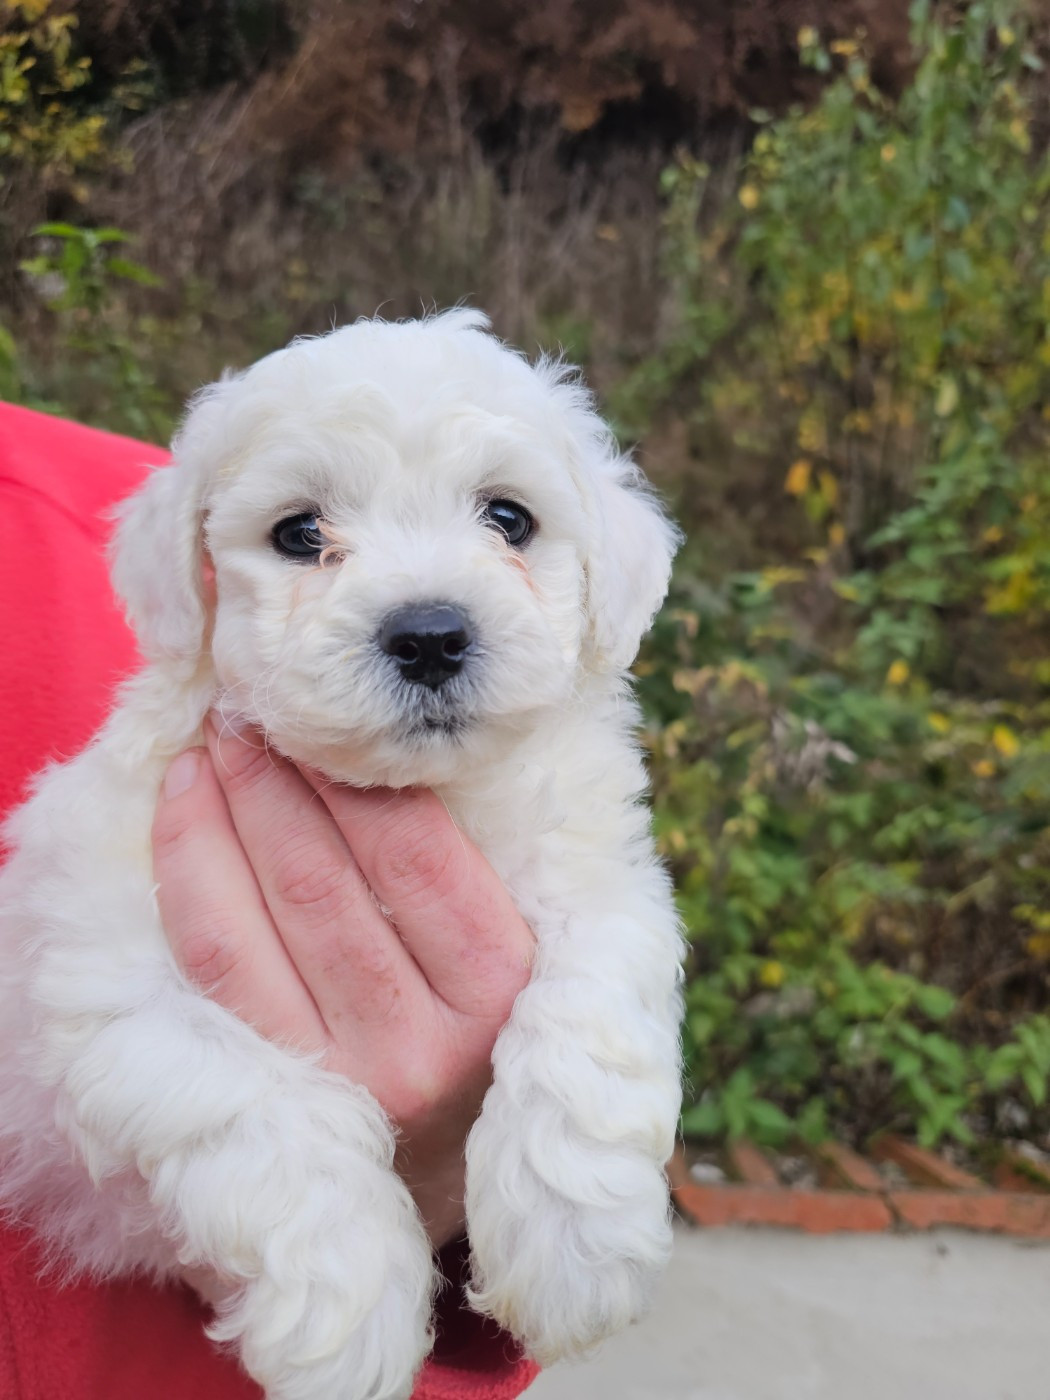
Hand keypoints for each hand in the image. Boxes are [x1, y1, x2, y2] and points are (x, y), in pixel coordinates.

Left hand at [152, 717, 534, 1250]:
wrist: (447, 1166)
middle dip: (272, 779)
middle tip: (245, 712)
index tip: (319, 715)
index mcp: (504, 986)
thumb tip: (393, 739)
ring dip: (219, 817)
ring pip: (251, 924)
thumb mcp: (516, 940)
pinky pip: (210, 967)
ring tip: (211, 749)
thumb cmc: (483, 1020)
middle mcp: (427, 1043)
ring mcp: (342, 1079)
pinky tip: (184, 814)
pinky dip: (186, 877)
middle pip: (320, 881)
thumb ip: (472, 858)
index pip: (412, 851)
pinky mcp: (276, 1097)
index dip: (349, 772)